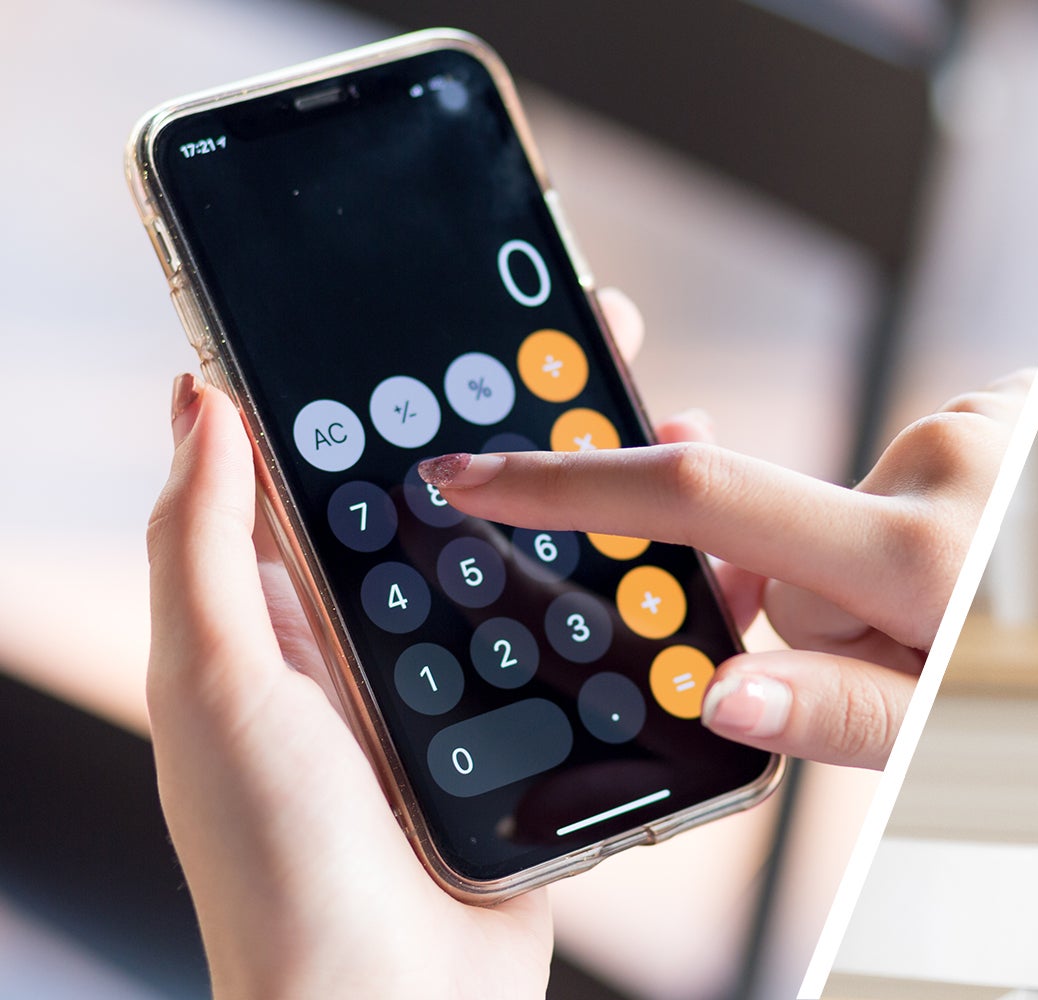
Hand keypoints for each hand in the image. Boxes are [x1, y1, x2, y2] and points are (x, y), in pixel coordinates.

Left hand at [143, 288, 655, 996]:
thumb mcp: (216, 684)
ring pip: (550, 571)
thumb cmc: (276, 869)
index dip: (401, 383)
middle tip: (596, 347)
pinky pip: (601, 655)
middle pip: (471, 506)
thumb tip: (200, 399)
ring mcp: (469, 698)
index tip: (459, 305)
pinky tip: (697, 566)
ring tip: (671, 439)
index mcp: (295, 618)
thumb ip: (207, 543)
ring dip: (610, 504)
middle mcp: (385, 649)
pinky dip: (650, 605)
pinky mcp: (540, 749)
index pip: (349, 468)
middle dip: (535, 423)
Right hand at [419, 369, 1025, 769]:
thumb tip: (718, 696)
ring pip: (839, 519)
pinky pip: (893, 478)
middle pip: (781, 546)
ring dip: (860, 572)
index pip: (704, 498)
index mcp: (908, 552)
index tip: (473, 471)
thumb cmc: (1034, 659)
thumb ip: (825, 712)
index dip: (571, 485)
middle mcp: (932, 464)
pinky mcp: (984, 403)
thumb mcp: (934, 716)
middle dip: (800, 607)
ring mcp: (965, 422)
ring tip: (934, 611)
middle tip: (878, 648)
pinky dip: (902, 526)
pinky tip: (951, 559)